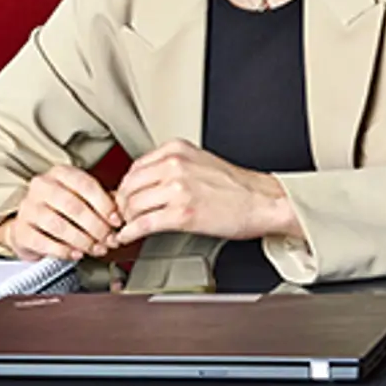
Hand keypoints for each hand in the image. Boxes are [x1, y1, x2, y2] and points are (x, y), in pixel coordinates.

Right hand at [0, 165, 121, 261]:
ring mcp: (28, 207)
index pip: (86, 185)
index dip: (105, 205)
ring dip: (83, 241)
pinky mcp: (20, 230)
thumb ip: (103, 204)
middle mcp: (41, 186)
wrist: (29, 227)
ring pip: (59, 225)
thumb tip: (122, 217)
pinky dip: (64, 251)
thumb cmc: (60, 212)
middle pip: (73, 206)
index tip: (117, 221)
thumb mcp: (82, 200)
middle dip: (96, 227)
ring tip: (95, 249)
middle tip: (109, 240)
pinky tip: (76, 254)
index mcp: (60, 173)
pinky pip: (44, 242)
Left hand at [110, 140, 298, 246]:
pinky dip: (131, 232)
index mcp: (176, 150)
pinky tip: (128, 236)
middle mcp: (174, 165)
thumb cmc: (236, 186)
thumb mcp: (198, 162)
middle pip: (129, 186)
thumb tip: (141, 185)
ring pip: (133, 205)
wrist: (263, 201)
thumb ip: (169, 168)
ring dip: (125, 220)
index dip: (125, 187)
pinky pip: (144, 223)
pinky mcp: (182, 214)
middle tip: (122, 216)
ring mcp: (178, 189)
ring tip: (127, 227)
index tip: (124, 198)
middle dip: (122, 204)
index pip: (134, 168)